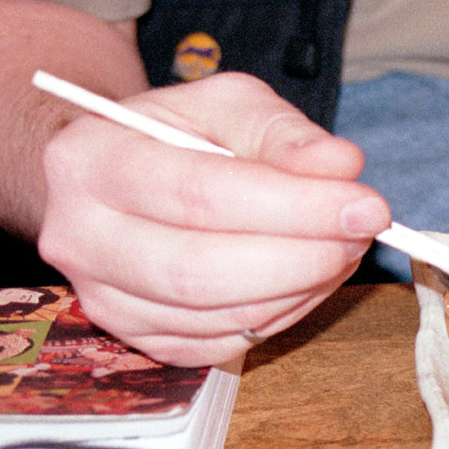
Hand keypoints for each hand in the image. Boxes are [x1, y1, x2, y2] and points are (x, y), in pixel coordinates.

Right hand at [38, 73, 391, 365]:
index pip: (200, 194)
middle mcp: (81, 237)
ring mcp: (104, 298)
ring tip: (341, 248)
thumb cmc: (180, 134)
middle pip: (202, 270)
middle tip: (362, 234)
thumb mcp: (229, 105)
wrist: (123, 177)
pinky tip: (307, 278)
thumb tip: (340, 166)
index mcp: (91, 161)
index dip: (295, 207)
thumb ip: (286, 133)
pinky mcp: (139, 339)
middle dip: (303, 257)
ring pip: (219, 316)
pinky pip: (224, 343)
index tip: (366, 205)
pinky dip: (283, 315)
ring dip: (302, 288)